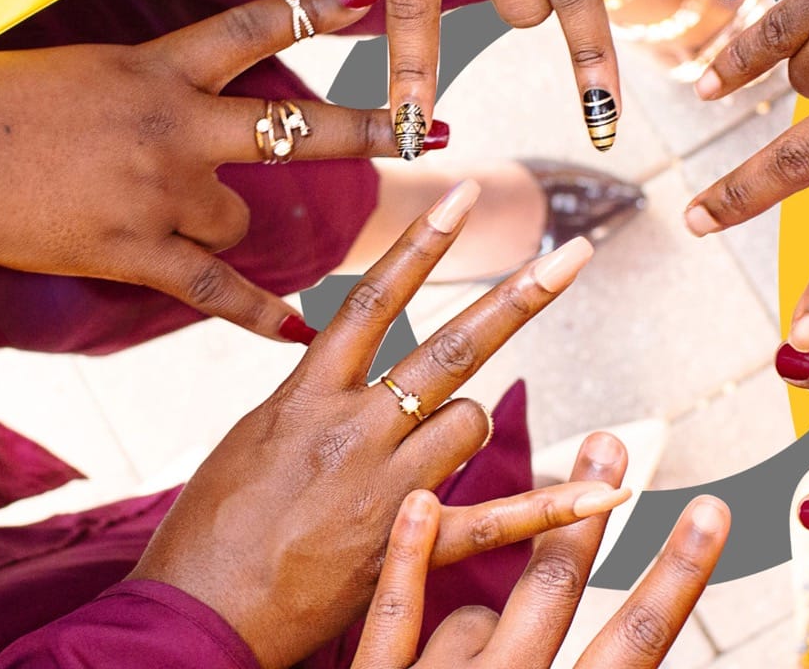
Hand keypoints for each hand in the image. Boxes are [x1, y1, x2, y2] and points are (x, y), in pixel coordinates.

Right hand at [0, 0, 411, 341]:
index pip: (253, 27)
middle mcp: (174, 123)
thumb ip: (134, 82)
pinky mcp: (135, 250)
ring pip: (239, 221)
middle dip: (366, 129)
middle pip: (298, 127)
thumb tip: (162, 91)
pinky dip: (259, 313)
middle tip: (421, 127)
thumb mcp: (75, 68)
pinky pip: (216, 289)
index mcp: (155, 66)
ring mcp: (161, 191)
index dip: (312, 9)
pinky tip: (299, 329)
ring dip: (225, 228)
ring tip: (175, 226)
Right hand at [132, 182, 611, 666]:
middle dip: (518, 296)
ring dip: (471, 423)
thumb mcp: (248, 438)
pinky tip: (612, 491)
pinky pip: (499, 519)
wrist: (196, 615)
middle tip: (574, 254)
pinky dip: (557, 506)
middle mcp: (353, 429)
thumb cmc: (207, 531)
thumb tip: (338, 356)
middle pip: (451, 346)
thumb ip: (306, 394)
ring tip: (427, 456)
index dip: (422, 241)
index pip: (374, 299)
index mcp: (306, 396)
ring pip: (472, 421)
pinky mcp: (408, 549)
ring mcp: (386, 489)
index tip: (464, 193)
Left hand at [354, 488, 728, 667]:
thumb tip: (628, 641)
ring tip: (468, 660)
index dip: (677, 576)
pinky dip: (407, 561)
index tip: (710, 510)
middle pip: (557, 596)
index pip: (638, 643)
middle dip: (589, 517)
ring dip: (479, 624)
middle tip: (611, 440)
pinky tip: (424, 504)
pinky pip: (392, 620)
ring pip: (475, 614)